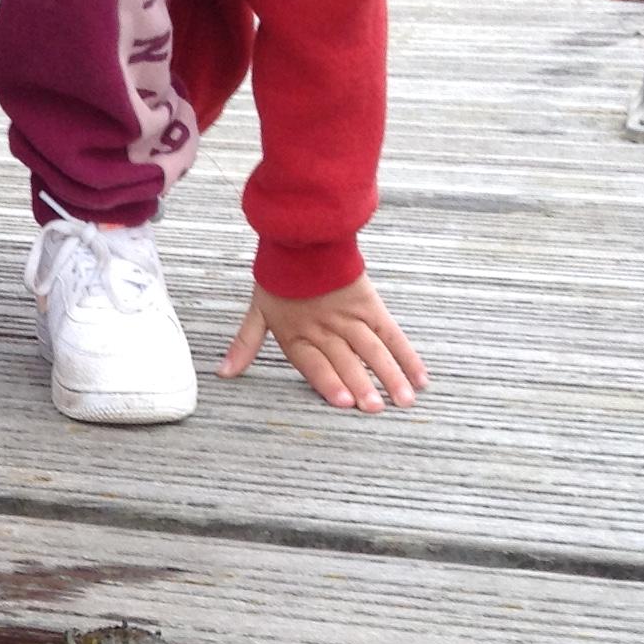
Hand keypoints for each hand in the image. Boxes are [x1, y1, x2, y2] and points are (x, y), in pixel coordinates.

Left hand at [219, 276, 427, 412]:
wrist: (302, 235)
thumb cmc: (279, 276)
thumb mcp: (257, 310)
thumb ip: (245, 344)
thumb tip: (223, 374)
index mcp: (297, 335)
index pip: (314, 364)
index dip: (329, 382)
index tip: (345, 402)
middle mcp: (325, 329)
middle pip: (347, 360)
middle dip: (363, 385)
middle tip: (376, 409)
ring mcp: (349, 317)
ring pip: (372, 350)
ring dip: (390, 375)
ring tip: (403, 400)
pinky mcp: (369, 304)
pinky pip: (391, 333)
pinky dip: (406, 354)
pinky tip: (420, 376)